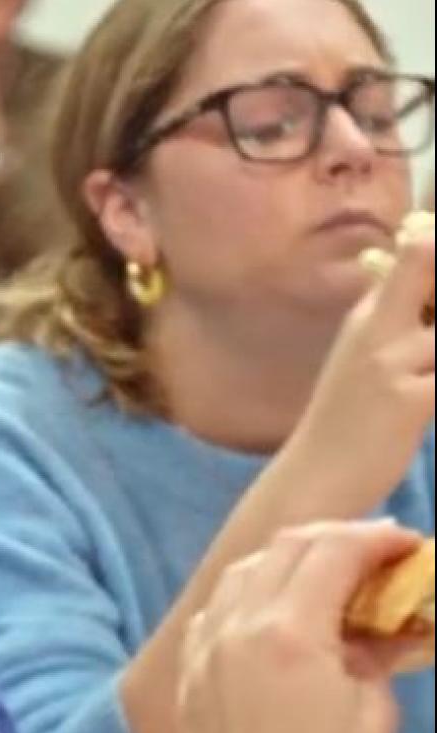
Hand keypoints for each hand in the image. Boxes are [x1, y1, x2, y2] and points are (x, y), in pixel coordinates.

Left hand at [179, 521, 424, 732]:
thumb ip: (373, 651)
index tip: (403, 542)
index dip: (373, 540)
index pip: (332, 554)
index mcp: (287, 633)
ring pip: (242, 572)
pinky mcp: (190, 671)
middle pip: (284, 550)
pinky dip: (249, 592)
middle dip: (333, 539)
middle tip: (373, 549)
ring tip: (327, 571)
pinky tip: (275, 607)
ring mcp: (205, 647)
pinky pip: (216, 608)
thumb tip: (386, 622)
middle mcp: (236, 627)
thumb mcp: (371, 712)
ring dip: (286, 559)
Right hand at [285, 226, 433, 518]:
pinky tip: (435, 391)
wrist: (315, 479)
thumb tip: (393, 261)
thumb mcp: (360, 358)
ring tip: (430, 373)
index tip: (435, 283)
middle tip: (433, 343)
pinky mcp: (409, 399)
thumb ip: (386, 314)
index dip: (435, 246)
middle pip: (428, 261)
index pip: (417, 250)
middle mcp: (375, 327)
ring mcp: (390, 361)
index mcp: (366, 315)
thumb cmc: (345, 424)